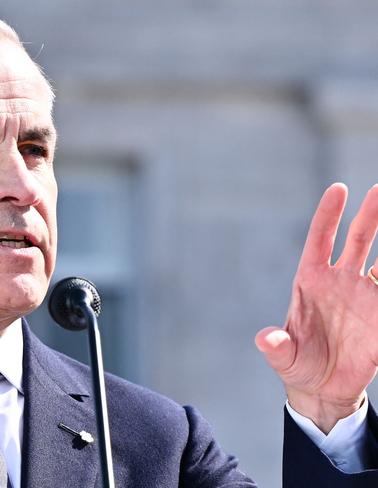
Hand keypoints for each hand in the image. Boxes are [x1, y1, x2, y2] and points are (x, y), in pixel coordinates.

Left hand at [256, 183, 377, 433]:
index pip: (320, 240)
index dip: (328, 215)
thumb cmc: (297, 365)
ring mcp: (364, 296)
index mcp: (310, 281)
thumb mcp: (282, 357)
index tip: (338, 189)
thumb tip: (264, 340)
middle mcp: (339, 282)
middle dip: (371, 214)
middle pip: (359, 239)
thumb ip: (275, 347)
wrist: (322, 388)